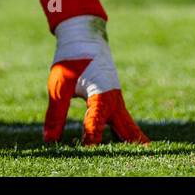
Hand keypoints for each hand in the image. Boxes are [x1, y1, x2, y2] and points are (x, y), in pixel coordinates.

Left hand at [44, 15, 148, 145]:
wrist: (84, 36)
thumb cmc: (71, 59)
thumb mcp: (59, 86)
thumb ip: (55, 114)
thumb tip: (49, 140)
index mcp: (99, 94)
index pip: (95, 125)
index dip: (91, 141)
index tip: (88, 155)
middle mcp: (112, 99)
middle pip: (125, 128)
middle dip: (131, 144)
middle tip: (144, 158)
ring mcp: (115, 100)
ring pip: (127, 125)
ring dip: (132, 140)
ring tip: (144, 156)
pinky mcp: (113, 99)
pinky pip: (122, 120)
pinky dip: (126, 132)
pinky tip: (125, 144)